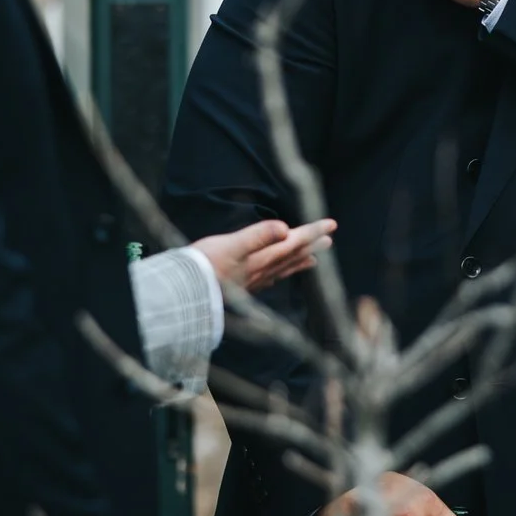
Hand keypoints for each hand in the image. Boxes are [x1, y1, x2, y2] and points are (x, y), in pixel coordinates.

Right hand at [191, 218, 335, 293]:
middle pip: (292, 255)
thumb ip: (258, 236)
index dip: (313, 231)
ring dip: (300, 260)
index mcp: (263, 257)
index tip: (331, 224)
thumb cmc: (205, 265)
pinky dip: (280, 274)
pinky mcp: (243, 286)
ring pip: (283, 268)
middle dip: (312, 244)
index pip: (294, 241)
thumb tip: (285, 229)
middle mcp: (262, 270)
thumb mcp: (232, 245)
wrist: (185, 291)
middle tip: (329, 238)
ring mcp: (254, 280)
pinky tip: (280, 275)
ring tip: (315, 259)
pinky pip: (270, 278)